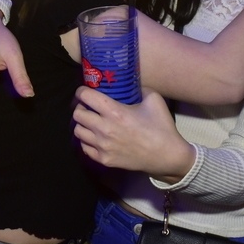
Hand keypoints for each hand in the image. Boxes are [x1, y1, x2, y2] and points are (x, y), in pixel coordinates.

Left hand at [73, 88, 195, 182]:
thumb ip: (139, 88)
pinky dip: (87, 140)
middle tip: (88, 106)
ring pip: (77, 131)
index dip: (82, 91)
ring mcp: (102, 146)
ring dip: (83, 124)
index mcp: (115, 112)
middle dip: (80, 107)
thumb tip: (129, 83)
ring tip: (91, 122)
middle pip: (77, 114)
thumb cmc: (161, 126)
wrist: (166, 155)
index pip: (86, 96)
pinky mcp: (104, 160)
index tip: (86, 91)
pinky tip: (96, 137)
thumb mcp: (154, 99)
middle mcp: (104, 129)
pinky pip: (84, 147)